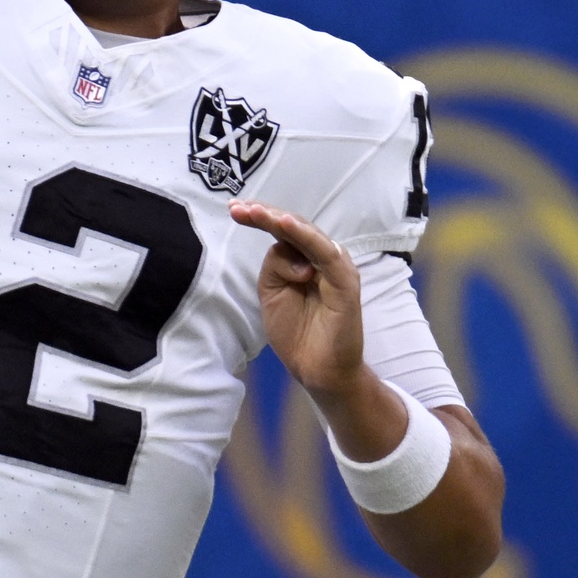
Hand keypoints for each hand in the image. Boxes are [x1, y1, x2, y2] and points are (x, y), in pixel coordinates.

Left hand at [229, 200, 365, 400]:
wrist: (317, 369)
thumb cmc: (296, 331)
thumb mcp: (272, 292)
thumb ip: (274, 266)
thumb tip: (282, 245)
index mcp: (303, 259)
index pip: (281, 231)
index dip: (259, 217)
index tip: (233, 208)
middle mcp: (320, 257)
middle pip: (292, 226)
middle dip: (264, 214)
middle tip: (239, 208)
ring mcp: (335, 268)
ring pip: (307, 234)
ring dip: (281, 220)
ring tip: (257, 213)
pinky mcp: (345, 282)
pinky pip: (325, 253)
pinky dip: (306, 237)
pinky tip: (286, 225)